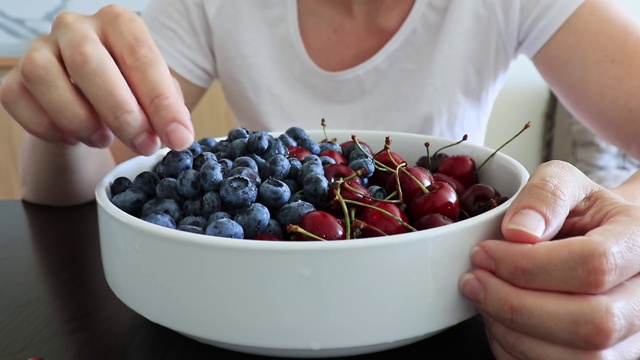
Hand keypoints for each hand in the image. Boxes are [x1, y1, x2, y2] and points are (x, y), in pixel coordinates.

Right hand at [0, 5, 192, 154]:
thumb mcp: (156, 95)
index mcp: (119, 24)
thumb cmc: (129, 92)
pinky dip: (49, 129)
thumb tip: (178, 133)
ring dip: (79, 120)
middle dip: (120, 113)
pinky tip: (73, 137)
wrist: (89, 103)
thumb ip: (168, 109)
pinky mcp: (14, 79)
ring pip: (44, 77)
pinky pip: (18, 101)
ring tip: (104, 139)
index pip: (140, 56)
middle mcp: (75, 27)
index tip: (178, 138)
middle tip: (144, 144)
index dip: (162, 102)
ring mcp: (39, 49)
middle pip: (88, 62)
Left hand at [459, 160, 639, 358]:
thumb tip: (519, 231)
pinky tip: (501, 324)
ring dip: (512, 333)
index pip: (593, 265)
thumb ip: (545, 195)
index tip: (484, 253)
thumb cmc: (584, 217)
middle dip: (514, 305)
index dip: (526, 265)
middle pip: (590, 323)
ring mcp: (635, 339)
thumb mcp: (568, 186)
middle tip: (474, 282)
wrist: (605, 245)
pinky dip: (517, 354)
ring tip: (484, 300)